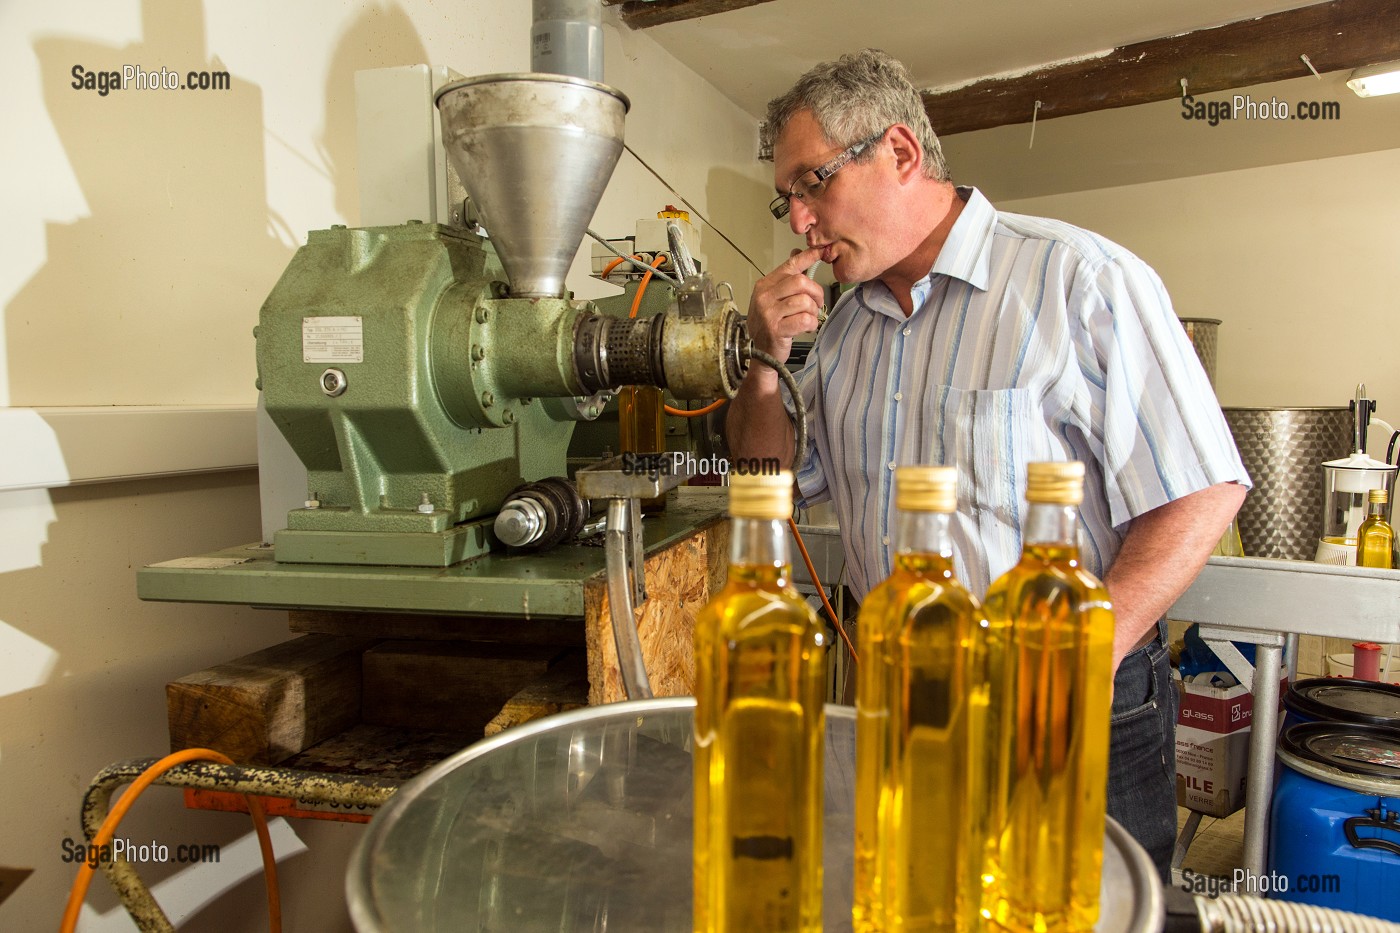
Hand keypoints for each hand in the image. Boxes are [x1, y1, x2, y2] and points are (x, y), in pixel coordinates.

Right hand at [746, 247, 825, 363]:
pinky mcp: (776, 330)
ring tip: (809, 317)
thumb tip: (797, 253)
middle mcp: (764, 297)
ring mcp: (768, 314)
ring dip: (813, 310)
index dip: (807, 257)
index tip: (820, 252)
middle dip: (815, 292)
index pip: (789, 265)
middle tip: (817, 303)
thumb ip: (786, 278)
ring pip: (804, 301)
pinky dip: (811, 323)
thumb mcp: (773, 298)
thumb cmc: (771, 325)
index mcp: (764, 286)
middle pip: (800, 282)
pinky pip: (804, 320)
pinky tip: (806, 327)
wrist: (761, 353)